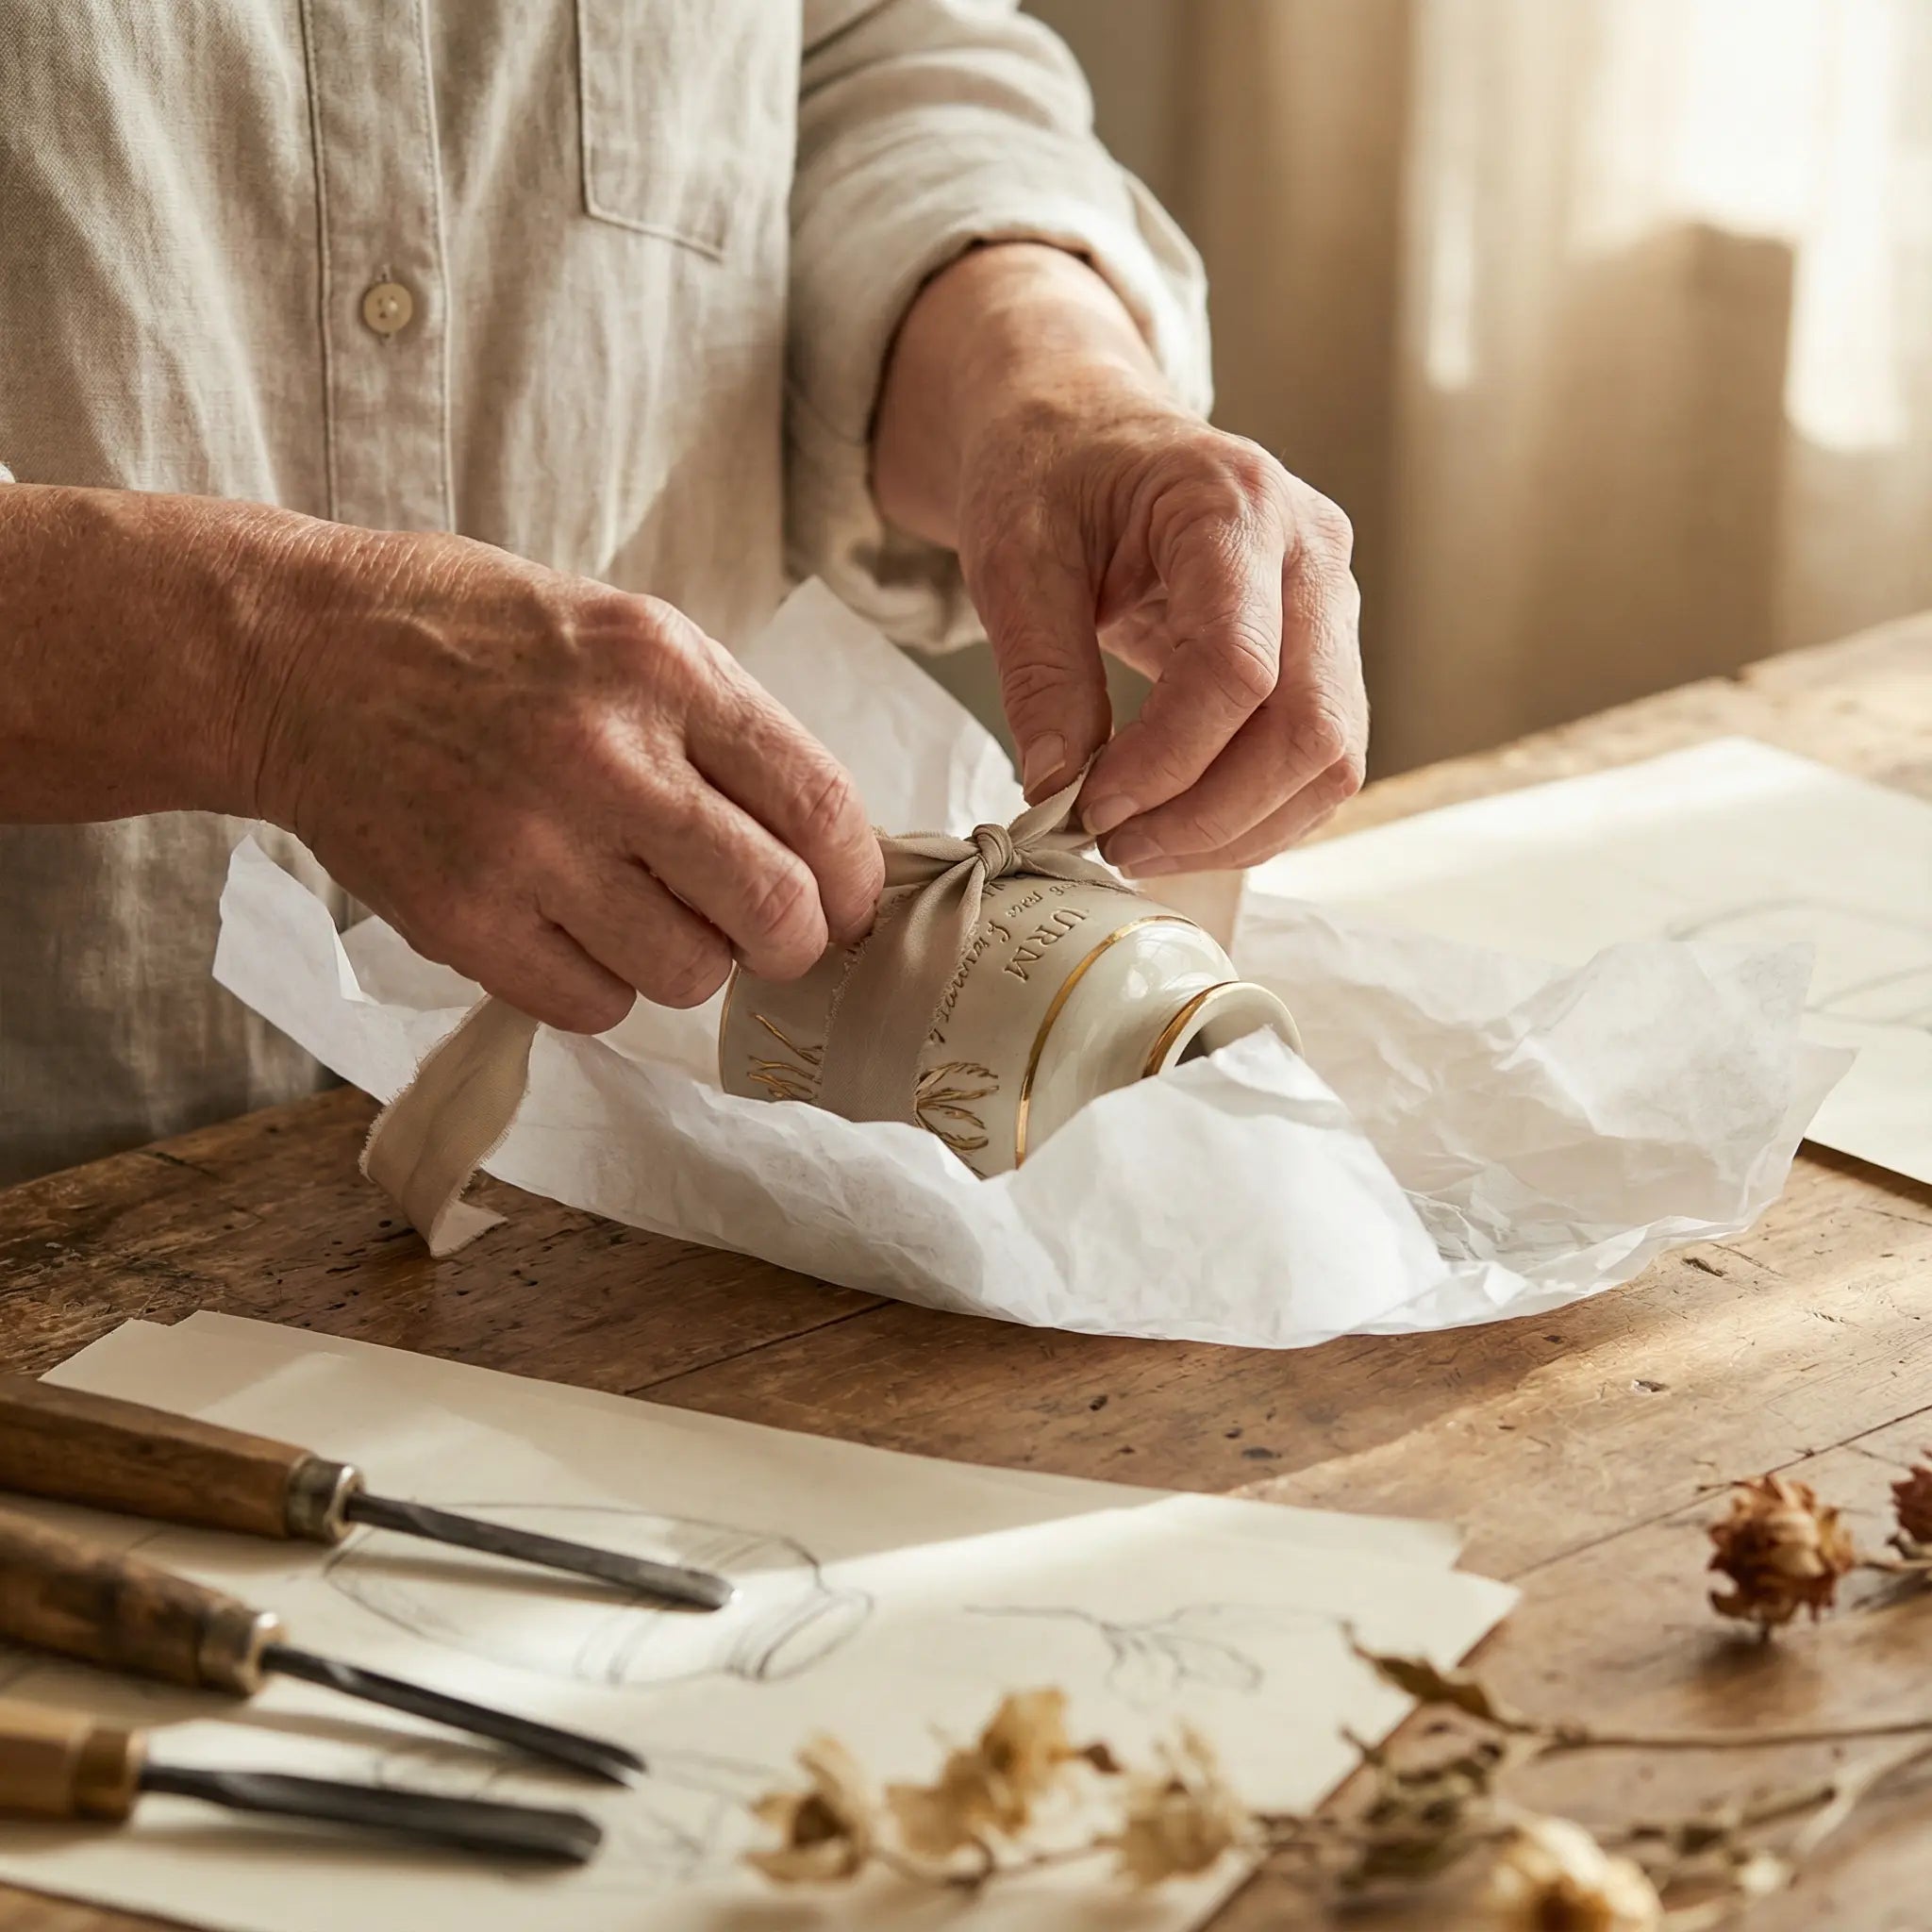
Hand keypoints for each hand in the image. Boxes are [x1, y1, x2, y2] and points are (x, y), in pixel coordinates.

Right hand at [243, 520, 881, 1030]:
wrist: (297, 655)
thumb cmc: (479, 641)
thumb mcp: (625, 634)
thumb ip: (728, 730)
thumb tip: (829, 848)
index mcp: (664, 670)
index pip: (821, 806)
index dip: (858, 882)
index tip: (852, 905)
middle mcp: (604, 757)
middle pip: (774, 910)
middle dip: (794, 943)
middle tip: (770, 936)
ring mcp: (528, 844)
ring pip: (690, 975)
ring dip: (691, 964)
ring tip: (644, 912)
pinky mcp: (462, 917)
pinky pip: (594, 1007)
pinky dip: (604, 988)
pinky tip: (571, 932)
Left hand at [872, 243, 1365, 878]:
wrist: (1084, 431)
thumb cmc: (1050, 473)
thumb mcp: (1014, 555)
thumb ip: (1040, 672)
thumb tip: (1058, 790)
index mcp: (1236, 504)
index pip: (1237, 667)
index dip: (1167, 762)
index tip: (1089, 806)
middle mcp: (1311, 553)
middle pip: (1310, 729)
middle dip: (1211, 815)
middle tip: (1115, 844)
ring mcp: (1333, 605)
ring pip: (1330, 761)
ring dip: (1238, 830)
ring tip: (1138, 845)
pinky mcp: (1326, 654)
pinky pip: (1317, 764)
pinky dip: (1254, 816)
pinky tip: (1177, 826)